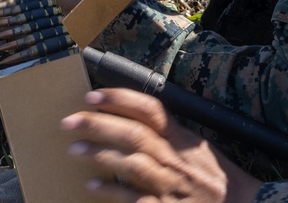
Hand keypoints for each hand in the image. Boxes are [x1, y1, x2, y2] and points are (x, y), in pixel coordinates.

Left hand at [61, 88, 261, 202]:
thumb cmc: (217, 178)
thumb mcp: (197, 147)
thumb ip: (170, 132)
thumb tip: (135, 116)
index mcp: (182, 138)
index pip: (150, 110)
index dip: (120, 99)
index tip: (92, 94)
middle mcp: (175, 158)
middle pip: (133, 134)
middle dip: (99, 125)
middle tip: (70, 121)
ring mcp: (170, 185)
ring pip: (131, 164)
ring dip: (100, 155)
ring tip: (74, 149)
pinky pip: (134, 200)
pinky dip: (112, 192)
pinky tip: (92, 185)